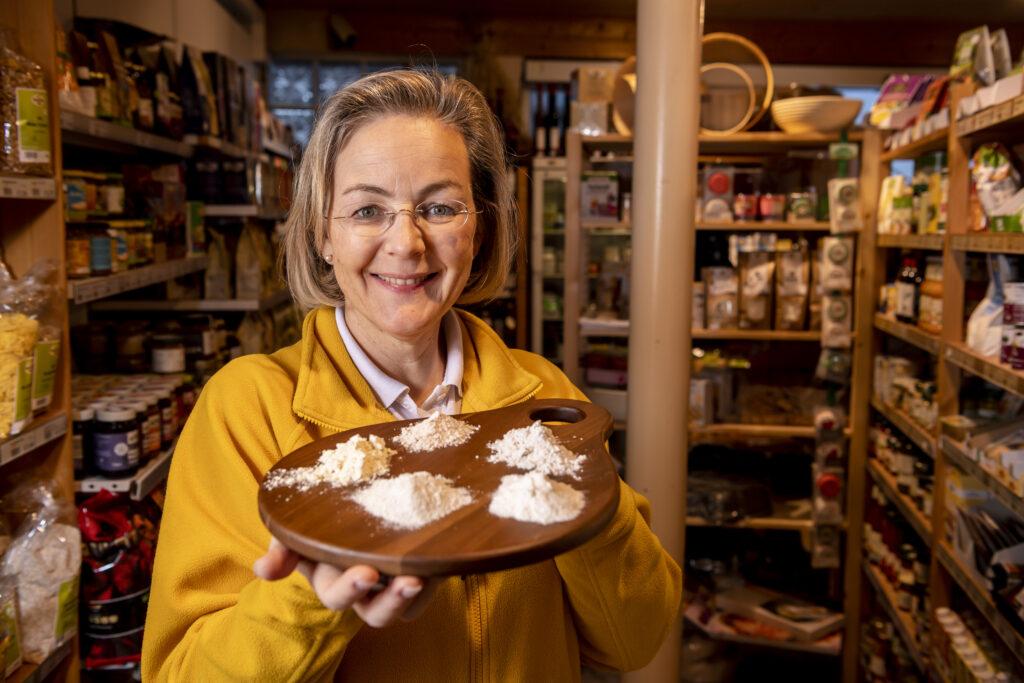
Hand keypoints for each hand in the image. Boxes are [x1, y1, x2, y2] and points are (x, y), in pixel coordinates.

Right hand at [253, 538, 439, 626]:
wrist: (347, 502)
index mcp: (333, 581)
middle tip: (409, 581)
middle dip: (392, 601)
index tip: (367, 574)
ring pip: (409, 605)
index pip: (338, 597)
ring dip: (419, 594)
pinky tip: (447, 553)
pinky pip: (434, 580)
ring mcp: (393, 582)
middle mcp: (366, 590)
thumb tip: (263, 570)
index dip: (351, 589)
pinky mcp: (419, 567)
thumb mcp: (294, 530)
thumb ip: (282, 547)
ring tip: (430, 574)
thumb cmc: (317, 521)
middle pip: (379, 614)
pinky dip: (440, 571)